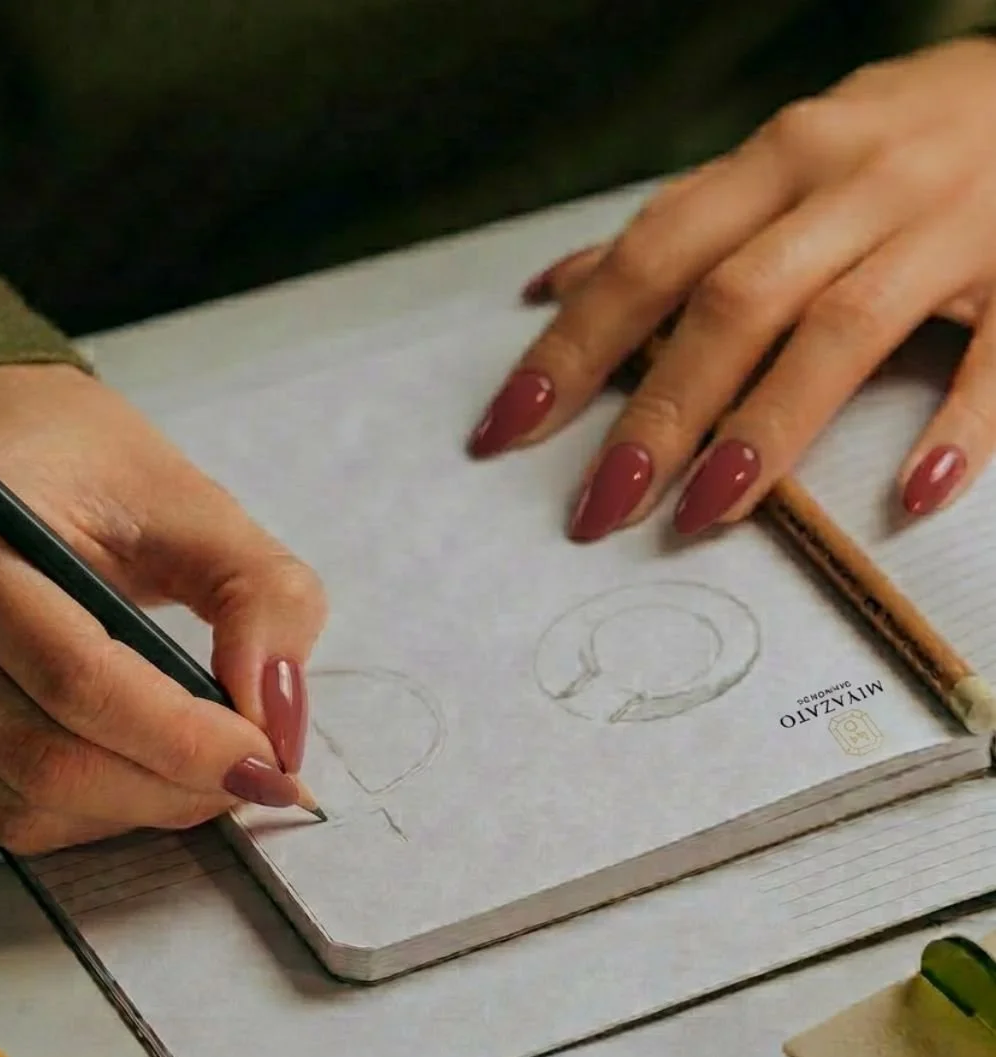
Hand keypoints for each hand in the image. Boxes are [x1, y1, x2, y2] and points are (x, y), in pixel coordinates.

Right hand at [0, 364, 326, 852]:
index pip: (77, 677)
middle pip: (46, 759)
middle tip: (255, 775)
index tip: (271, 755)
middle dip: (172, 786)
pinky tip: (149, 778)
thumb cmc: (92, 463)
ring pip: (22, 803)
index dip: (186, 737)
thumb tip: (279, 718)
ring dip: (138, 810)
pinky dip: (92, 814)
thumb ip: (259, 593)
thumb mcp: (192, 500)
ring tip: (210, 777)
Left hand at [469, 37, 995, 538]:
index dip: (573, 347)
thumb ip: (678, 228)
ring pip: (841, 328)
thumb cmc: (898, 139)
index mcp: (778, 160)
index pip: (650, 259)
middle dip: (657, 411)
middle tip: (599, 508)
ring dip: (766, 427)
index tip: (509, 428)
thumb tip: (556, 286)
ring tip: (703, 514)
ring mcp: (947, 225)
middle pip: (733, 301)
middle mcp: (853, 184)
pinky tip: (910, 495)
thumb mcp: (781, 162)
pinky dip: (961, 424)